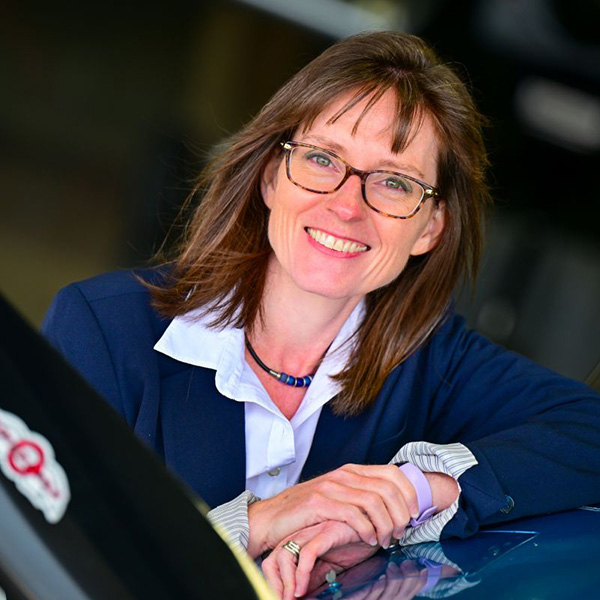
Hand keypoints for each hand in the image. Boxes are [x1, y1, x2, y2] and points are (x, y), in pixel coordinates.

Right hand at [247, 464, 420, 557]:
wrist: (273, 517)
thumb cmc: (309, 512)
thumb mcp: (339, 496)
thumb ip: (362, 496)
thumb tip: (394, 507)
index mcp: (352, 471)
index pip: (391, 472)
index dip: (408, 492)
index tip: (414, 513)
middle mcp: (344, 474)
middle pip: (387, 488)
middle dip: (400, 513)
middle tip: (400, 533)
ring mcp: (331, 486)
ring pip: (373, 502)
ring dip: (385, 524)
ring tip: (384, 540)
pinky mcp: (319, 502)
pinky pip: (353, 514)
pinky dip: (366, 530)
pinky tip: (367, 540)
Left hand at [262, 520, 378, 598]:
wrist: (377, 523)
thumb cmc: (356, 539)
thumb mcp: (333, 562)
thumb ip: (318, 573)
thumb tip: (304, 594)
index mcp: (302, 538)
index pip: (275, 560)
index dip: (274, 581)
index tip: (280, 598)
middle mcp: (304, 532)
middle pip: (275, 557)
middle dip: (275, 585)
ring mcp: (314, 530)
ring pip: (285, 555)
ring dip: (285, 584)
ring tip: (292, 599)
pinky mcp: (327, 530)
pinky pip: (307, 553)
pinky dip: (301, 574)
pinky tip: (303, 589)